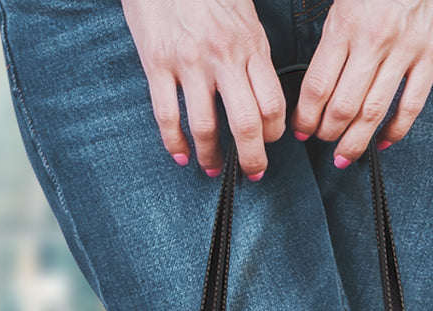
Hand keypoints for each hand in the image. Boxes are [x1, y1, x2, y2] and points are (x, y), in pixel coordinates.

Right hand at [121, 0, 286, 178]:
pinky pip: (167, 117)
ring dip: (211, 158)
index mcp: (249, 45)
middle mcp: (222, 57)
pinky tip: (181, 155)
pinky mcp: (157, 63)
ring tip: (212, 169)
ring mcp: (188, 62)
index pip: (273, 105)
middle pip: (246, 125)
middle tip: (252, 172)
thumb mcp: (244, 15)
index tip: (270, 142)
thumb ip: (254, 53)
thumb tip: (264, 93)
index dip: (275, 133)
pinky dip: (175, 144)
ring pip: (206, 128)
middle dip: (251, 158)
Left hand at [291, 0, 432, 165]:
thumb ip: (332, 33)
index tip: (301, 130)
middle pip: (342, 107)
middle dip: (328, 133)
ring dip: (356, 141)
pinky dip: (396, 130)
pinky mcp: (432, 56)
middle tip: (322, 141)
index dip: (305, 117)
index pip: (317, 86)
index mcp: (346, 23)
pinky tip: (383, 141)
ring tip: (345, 155)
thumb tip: (317, 79)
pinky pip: (411, 105)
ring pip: (373, 113)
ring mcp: (405, 50)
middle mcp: (374, 40)